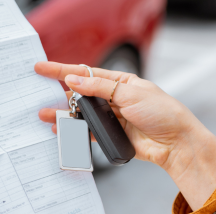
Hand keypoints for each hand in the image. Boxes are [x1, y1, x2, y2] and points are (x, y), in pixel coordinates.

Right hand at [35, 62, 215, 209]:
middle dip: (59, 94)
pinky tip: (62, 130)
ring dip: (64, 114)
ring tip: (46, 115)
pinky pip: (87, 131)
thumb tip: (74, 80)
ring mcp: (112, 118)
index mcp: (120, 82)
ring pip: (81, 114)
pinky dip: (74, 131)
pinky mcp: (111, 135)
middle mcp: (114, 98)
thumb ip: (100, 88)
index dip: (62, 70)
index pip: (86, 74)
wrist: (177, 144)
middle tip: (38, 93)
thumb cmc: (163, 114)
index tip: (42, 68)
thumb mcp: (130, 94)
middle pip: (80, 94)